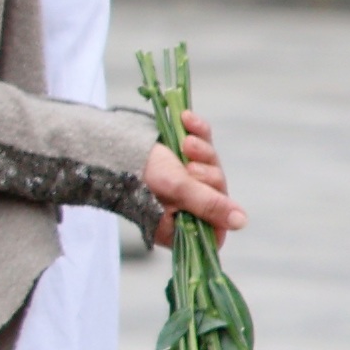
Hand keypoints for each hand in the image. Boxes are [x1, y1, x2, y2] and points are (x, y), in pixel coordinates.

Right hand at [138, 107, 241, 242]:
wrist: (108, 143)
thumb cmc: (138, 172)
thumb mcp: (177, 188)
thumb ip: (209, 205)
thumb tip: (241, 222)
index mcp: (177, 226)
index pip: (214, 229)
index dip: (220, 211)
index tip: (211, 194)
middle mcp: (181, 207)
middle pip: (216, 193)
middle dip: (208, 174)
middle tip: (190, 167)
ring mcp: (181, 180)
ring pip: (211, 166)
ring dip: (202, 151)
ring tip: (185, 143)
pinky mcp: (178, 155)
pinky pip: (201, 142)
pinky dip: (197, 130)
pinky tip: (187, 120)